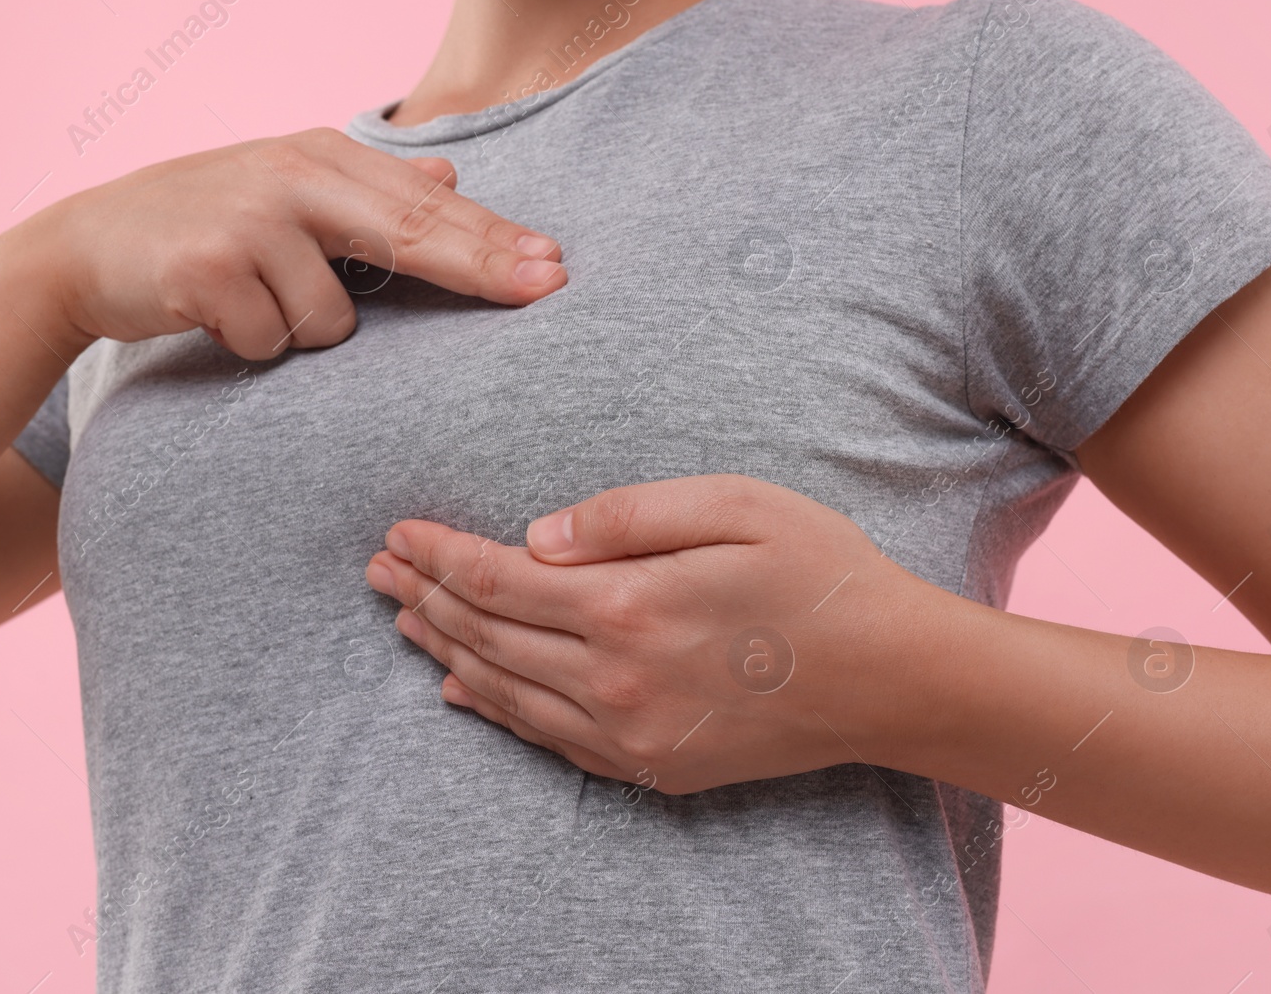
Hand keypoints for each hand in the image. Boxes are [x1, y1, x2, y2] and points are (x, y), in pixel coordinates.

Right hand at [24, 127, 566, 358]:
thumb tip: (450, 177)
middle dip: (483, 267)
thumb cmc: (201, 224)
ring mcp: (248, 219)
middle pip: (407, 234)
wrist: (85, 249)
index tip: (554, 268)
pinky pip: (277, 341)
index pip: (423, 203)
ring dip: (304, 332)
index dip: (493, 238)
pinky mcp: (208, 269)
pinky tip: (218, 318)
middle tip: (548, 289)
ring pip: (334, 319)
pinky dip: (257, 346)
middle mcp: (289, 176)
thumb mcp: (284, 191)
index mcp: (316, 155)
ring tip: (255, 305)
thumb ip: (366, 190)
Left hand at [365, 474, 939, 794]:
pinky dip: (492, 710)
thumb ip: (625, 515)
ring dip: (445, 650)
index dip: (439, 554)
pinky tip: (460, 689)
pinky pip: (545, 739)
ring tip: (402, 619)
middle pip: (486, 636)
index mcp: (626, 605)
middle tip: (377, 570)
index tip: (398, 532)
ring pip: (503, 691)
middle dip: (424, 597)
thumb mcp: (733, 506)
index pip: (496, 578)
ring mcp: (628, 733)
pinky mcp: (650, 765)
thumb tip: (536, 535)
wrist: (893, 679)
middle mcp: (612, 680)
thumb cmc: (819, 574)